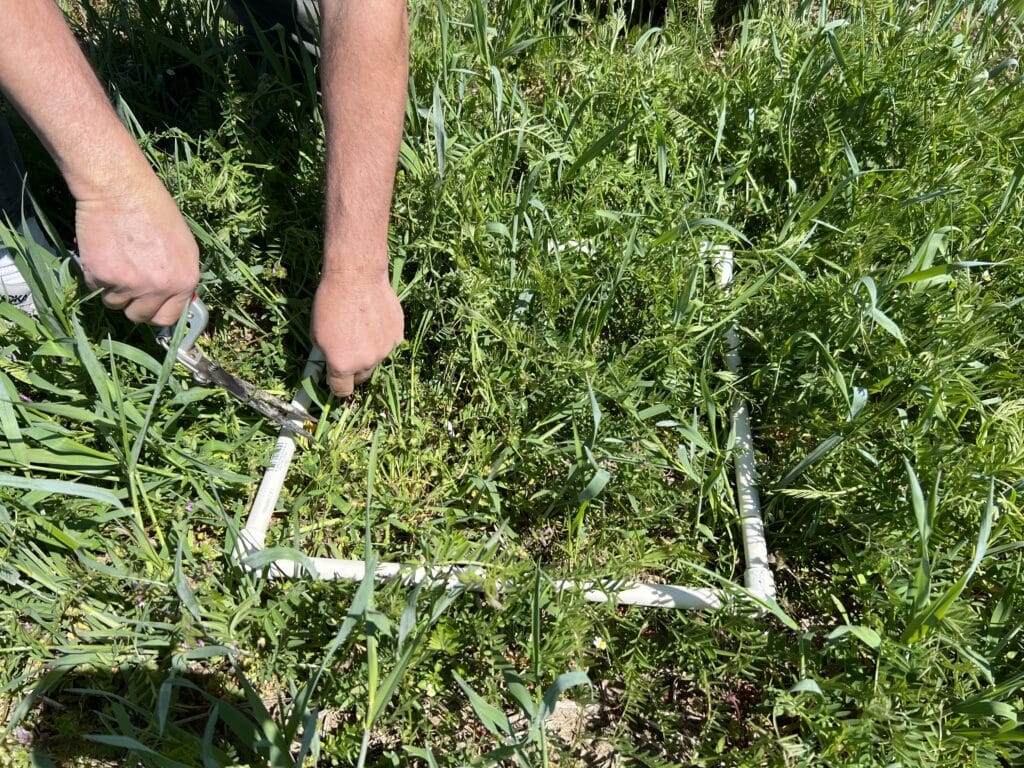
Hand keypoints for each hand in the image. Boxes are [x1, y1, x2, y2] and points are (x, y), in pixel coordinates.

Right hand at [74, 175, 198, 325]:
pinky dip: (95, 273)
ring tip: (116, 258)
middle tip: (125, 280)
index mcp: (185, 280)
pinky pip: (95, 287)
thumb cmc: (153, 209)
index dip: (154, 312)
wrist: (120, 188)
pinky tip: (103, 249)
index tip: (146, 305)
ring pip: (114, 304)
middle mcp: (162, 287)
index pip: (168, 318)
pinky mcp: (105, 277)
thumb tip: (174, 299)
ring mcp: (133, 285)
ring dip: (111, 288)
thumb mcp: (182, 245)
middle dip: (131, 303)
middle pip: (139, 316)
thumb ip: (178, 276)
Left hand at [311, 271, 402, 395]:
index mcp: (343, 364)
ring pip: (376, 359)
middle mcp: (366, 362)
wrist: (357, 277)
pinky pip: (388, 344)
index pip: (341, 390)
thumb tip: (332, 362)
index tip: (336, 380)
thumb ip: (327, 355)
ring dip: (369, 351)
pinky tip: (374, 318)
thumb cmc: (330, 303)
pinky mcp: (398, 336)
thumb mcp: (316, 333)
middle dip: (354, 369)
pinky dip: (381, 337)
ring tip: (361, 326)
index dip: (337, 386)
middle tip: (348, 349)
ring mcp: (385, 350)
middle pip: (361, 378)